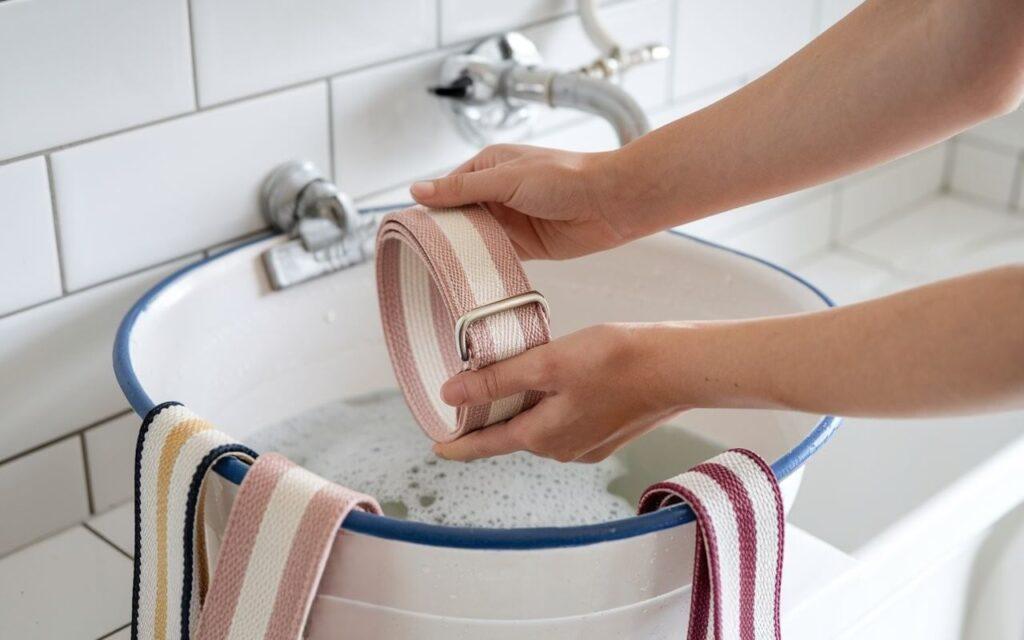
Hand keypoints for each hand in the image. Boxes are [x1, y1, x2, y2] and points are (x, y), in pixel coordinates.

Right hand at [409, 144, 631, 259]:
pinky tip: (468, 274)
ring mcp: (510, 219)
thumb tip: (417, 190)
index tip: (412, 227)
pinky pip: (494, 255)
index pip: (448, 188)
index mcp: (489, 166)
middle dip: (445, 232)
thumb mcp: (505, 179)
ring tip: (440, 266)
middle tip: (422, 252)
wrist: (609, 202)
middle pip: (459, 215)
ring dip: (464, 249)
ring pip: (475, 237)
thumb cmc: (565, 178)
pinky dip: (483, 263)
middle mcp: (497, 192)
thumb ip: (461, 189)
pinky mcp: (524, 245)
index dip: (431, 207)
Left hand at [433, 323, 687, 462]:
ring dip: (520, 408)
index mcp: (542, 436)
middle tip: (466, 400)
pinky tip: (548, 381)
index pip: (486, 444)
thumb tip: (450, 394)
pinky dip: (547, 405)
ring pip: (538, 425)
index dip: (458, 443)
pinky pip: (562, 420)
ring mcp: (586, 443)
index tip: (437, 445)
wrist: (676, 368)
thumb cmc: (617, 361)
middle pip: (512, 433)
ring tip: (504, 383)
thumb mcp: (548, 363)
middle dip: (489, 418)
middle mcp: (561, 449)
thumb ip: (497, 380)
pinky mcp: (605, 430)